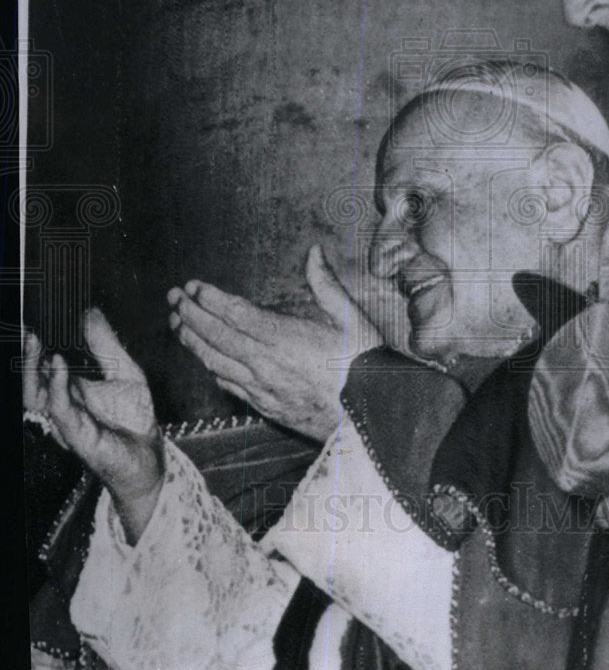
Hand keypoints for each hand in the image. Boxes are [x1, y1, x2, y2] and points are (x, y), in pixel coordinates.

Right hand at [23, 310, 162, 543]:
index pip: (44, 362)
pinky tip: (59, 367)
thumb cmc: (134, 415)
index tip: (40, 317)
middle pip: (31, 379)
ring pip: (34, 396)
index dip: (38, 344)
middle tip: (29, 330)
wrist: (148, 452)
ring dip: (32, 370)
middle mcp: (61, 402)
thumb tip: (90, 311)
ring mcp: (65, 418)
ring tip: (36, 343)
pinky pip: (59, 410)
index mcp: (69, 386)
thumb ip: (106, 343)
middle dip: (26, 355)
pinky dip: (56, 387)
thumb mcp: (124, 369)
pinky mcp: (75, 433)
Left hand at [168, 243, 382, 442]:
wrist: (374, 416)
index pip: (234, 313)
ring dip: (193, 342)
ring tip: (178, 326)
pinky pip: (229, 386)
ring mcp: (263, 388)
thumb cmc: (365, 364)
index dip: (209, 298)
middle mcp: (266, 363)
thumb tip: (314, 252)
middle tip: (173, 299)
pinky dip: (212, 369)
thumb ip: (327, 284)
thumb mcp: (351, 317)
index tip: (193, 286)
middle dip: (189, 315)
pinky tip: (207, 362)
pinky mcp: (267, 407)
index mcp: (284, 336)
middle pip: (216, 336)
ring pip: (215, 362)